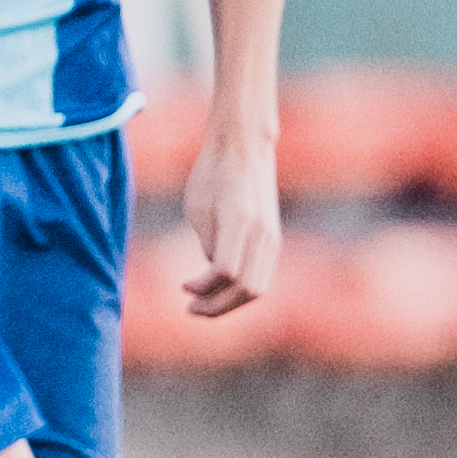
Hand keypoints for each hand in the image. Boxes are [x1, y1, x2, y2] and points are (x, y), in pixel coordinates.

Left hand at [181, 111, 279, 317]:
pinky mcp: (273, 238)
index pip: (225, 271)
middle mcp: (261, 232)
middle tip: (191, 310)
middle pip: (247, 289)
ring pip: (258, 287)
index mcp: (239, 221)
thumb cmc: (212, 173)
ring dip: (230, 303)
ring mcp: (272, 237)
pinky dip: (241, 290)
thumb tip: (214, 274)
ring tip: (204, 305)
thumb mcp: (198, 207)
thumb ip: (208, 244)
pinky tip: (219, 289)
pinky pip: (262, 275)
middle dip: (217, 307)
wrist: (245, 147)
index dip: (203, 287)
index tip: (183, 287)